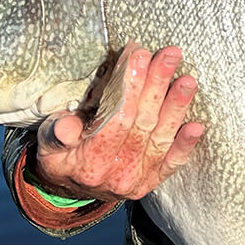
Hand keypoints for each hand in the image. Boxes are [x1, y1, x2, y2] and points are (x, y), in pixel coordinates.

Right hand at [33, 44, 203, 201]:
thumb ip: (55, 134)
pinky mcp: (153, 180)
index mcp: (89, 163)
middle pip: (143, 122)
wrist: (72, 191)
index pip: (117, 118)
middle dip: (157, 85)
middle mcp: (117, 173)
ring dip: (177, 106)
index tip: (138, 54)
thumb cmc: (61, 157)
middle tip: (170, 55)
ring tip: (188, 79)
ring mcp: (138, 178)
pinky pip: (173, 162)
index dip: (129, 86)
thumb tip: (65, 125)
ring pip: (162, 137)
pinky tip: (197, 126)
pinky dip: (185, 144)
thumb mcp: (47, 146)